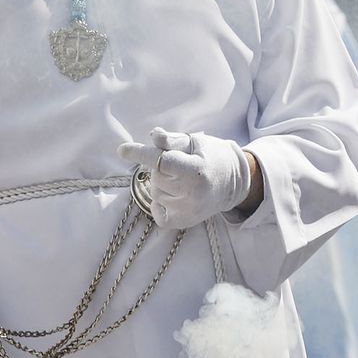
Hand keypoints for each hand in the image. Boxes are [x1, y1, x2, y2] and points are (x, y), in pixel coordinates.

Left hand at [118, 128, 252, 228]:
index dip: (141, 153)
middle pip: (156, 176)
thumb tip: (154, 136)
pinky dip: (158, 204)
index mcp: (197, 170)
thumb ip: (173, 140)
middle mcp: (192, 193)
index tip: (122, 150)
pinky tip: (171, 196)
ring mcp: (187, 210)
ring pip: (155, 193)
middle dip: (160, 168)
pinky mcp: (184, 222)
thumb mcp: (196, 142)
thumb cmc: (213, 157)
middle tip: (177, 165)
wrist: (235, 182)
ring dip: (161, 184)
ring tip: (180, 180)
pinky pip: (157, 214)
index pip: (162, 161)